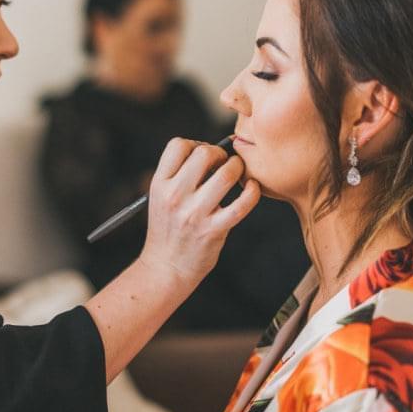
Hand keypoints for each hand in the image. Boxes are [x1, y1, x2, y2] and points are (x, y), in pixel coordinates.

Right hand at [140, 139, 259, 290]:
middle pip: (204, 154)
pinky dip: (252, 192)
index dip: (195, 144)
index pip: (177, 145)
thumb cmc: (168, 229)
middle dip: (220, 153)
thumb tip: (212, 151)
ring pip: (226, 174)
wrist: (166, 268)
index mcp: (160, 184)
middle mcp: (175, 196)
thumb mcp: (160, 198)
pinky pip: (241, 205)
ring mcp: (195, 213)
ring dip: (237, 168)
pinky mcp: (213, 230)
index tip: (204, 156)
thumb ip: (179, 175)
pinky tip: (252, 189)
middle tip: (224, 164)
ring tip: (237, 175)